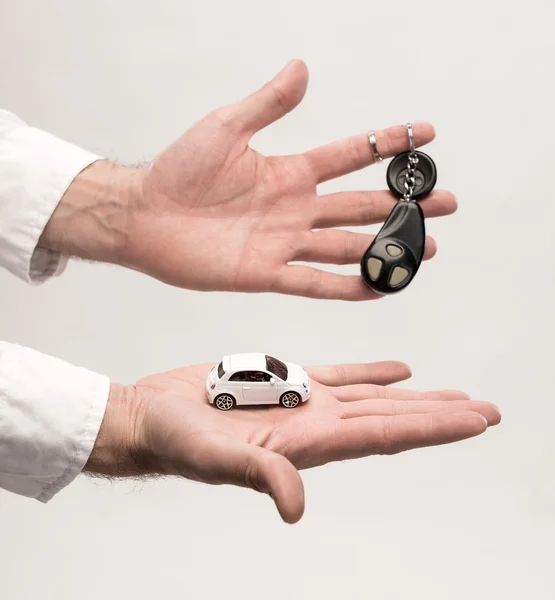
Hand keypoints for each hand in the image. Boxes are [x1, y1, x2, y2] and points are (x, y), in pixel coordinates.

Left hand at [42, 60, 456, 299]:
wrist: (147, 217)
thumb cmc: (180, 170)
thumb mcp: (226, 127)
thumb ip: (268, 104)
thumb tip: (302, 68)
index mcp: (290, 172)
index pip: (351, 156)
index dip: (388, 145)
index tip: (426, 135)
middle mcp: (295, 209)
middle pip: (362, 205)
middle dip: (405, 203)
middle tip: (446, 201)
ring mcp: (284, 243)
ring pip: (347, 246)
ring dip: (387, 246)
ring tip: (427, 248)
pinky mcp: (266, 273)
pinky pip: (314, 283)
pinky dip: (347, 287)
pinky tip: (378, 287)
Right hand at [86, 360, 499, 522]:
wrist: (153, 416)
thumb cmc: (175, 442)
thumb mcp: (214, 459)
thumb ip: (259, 474)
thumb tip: (297, 506)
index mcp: (307, 442)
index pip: (385, 436)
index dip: (432, 429)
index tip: (476, 421)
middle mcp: (316, 424)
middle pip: (393, 419)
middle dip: (442, 415)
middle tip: (487, 411)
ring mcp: (304, 401)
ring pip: (375, 396)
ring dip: (416, 396)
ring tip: (455, 394)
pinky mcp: (286, 379)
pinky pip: (340, 374)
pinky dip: (372, 373)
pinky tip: (399, 370)